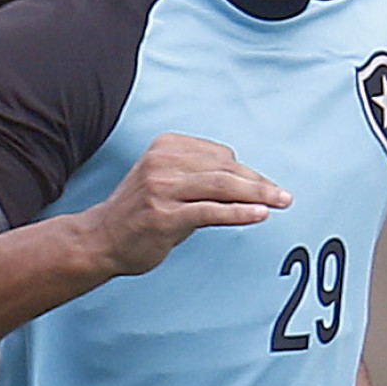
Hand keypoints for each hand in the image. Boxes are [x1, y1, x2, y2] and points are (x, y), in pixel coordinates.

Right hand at [84, 134, 288, 276]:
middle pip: (225, 168)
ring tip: (281, 202)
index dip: (247, 173)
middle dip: (259, 183)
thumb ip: (202, 177)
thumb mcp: (168, 182)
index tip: (267, 188)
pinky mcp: (164, 215)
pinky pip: (210, 211)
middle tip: (285, 196)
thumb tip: (249, 182)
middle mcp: (163, 162)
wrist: (102, 239)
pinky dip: (239, 212)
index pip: (220, 155)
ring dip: (257, 194)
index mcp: (166, 146)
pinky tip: (259, 215)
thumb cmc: (141, 213)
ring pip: (222, 187)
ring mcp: (162, 188)